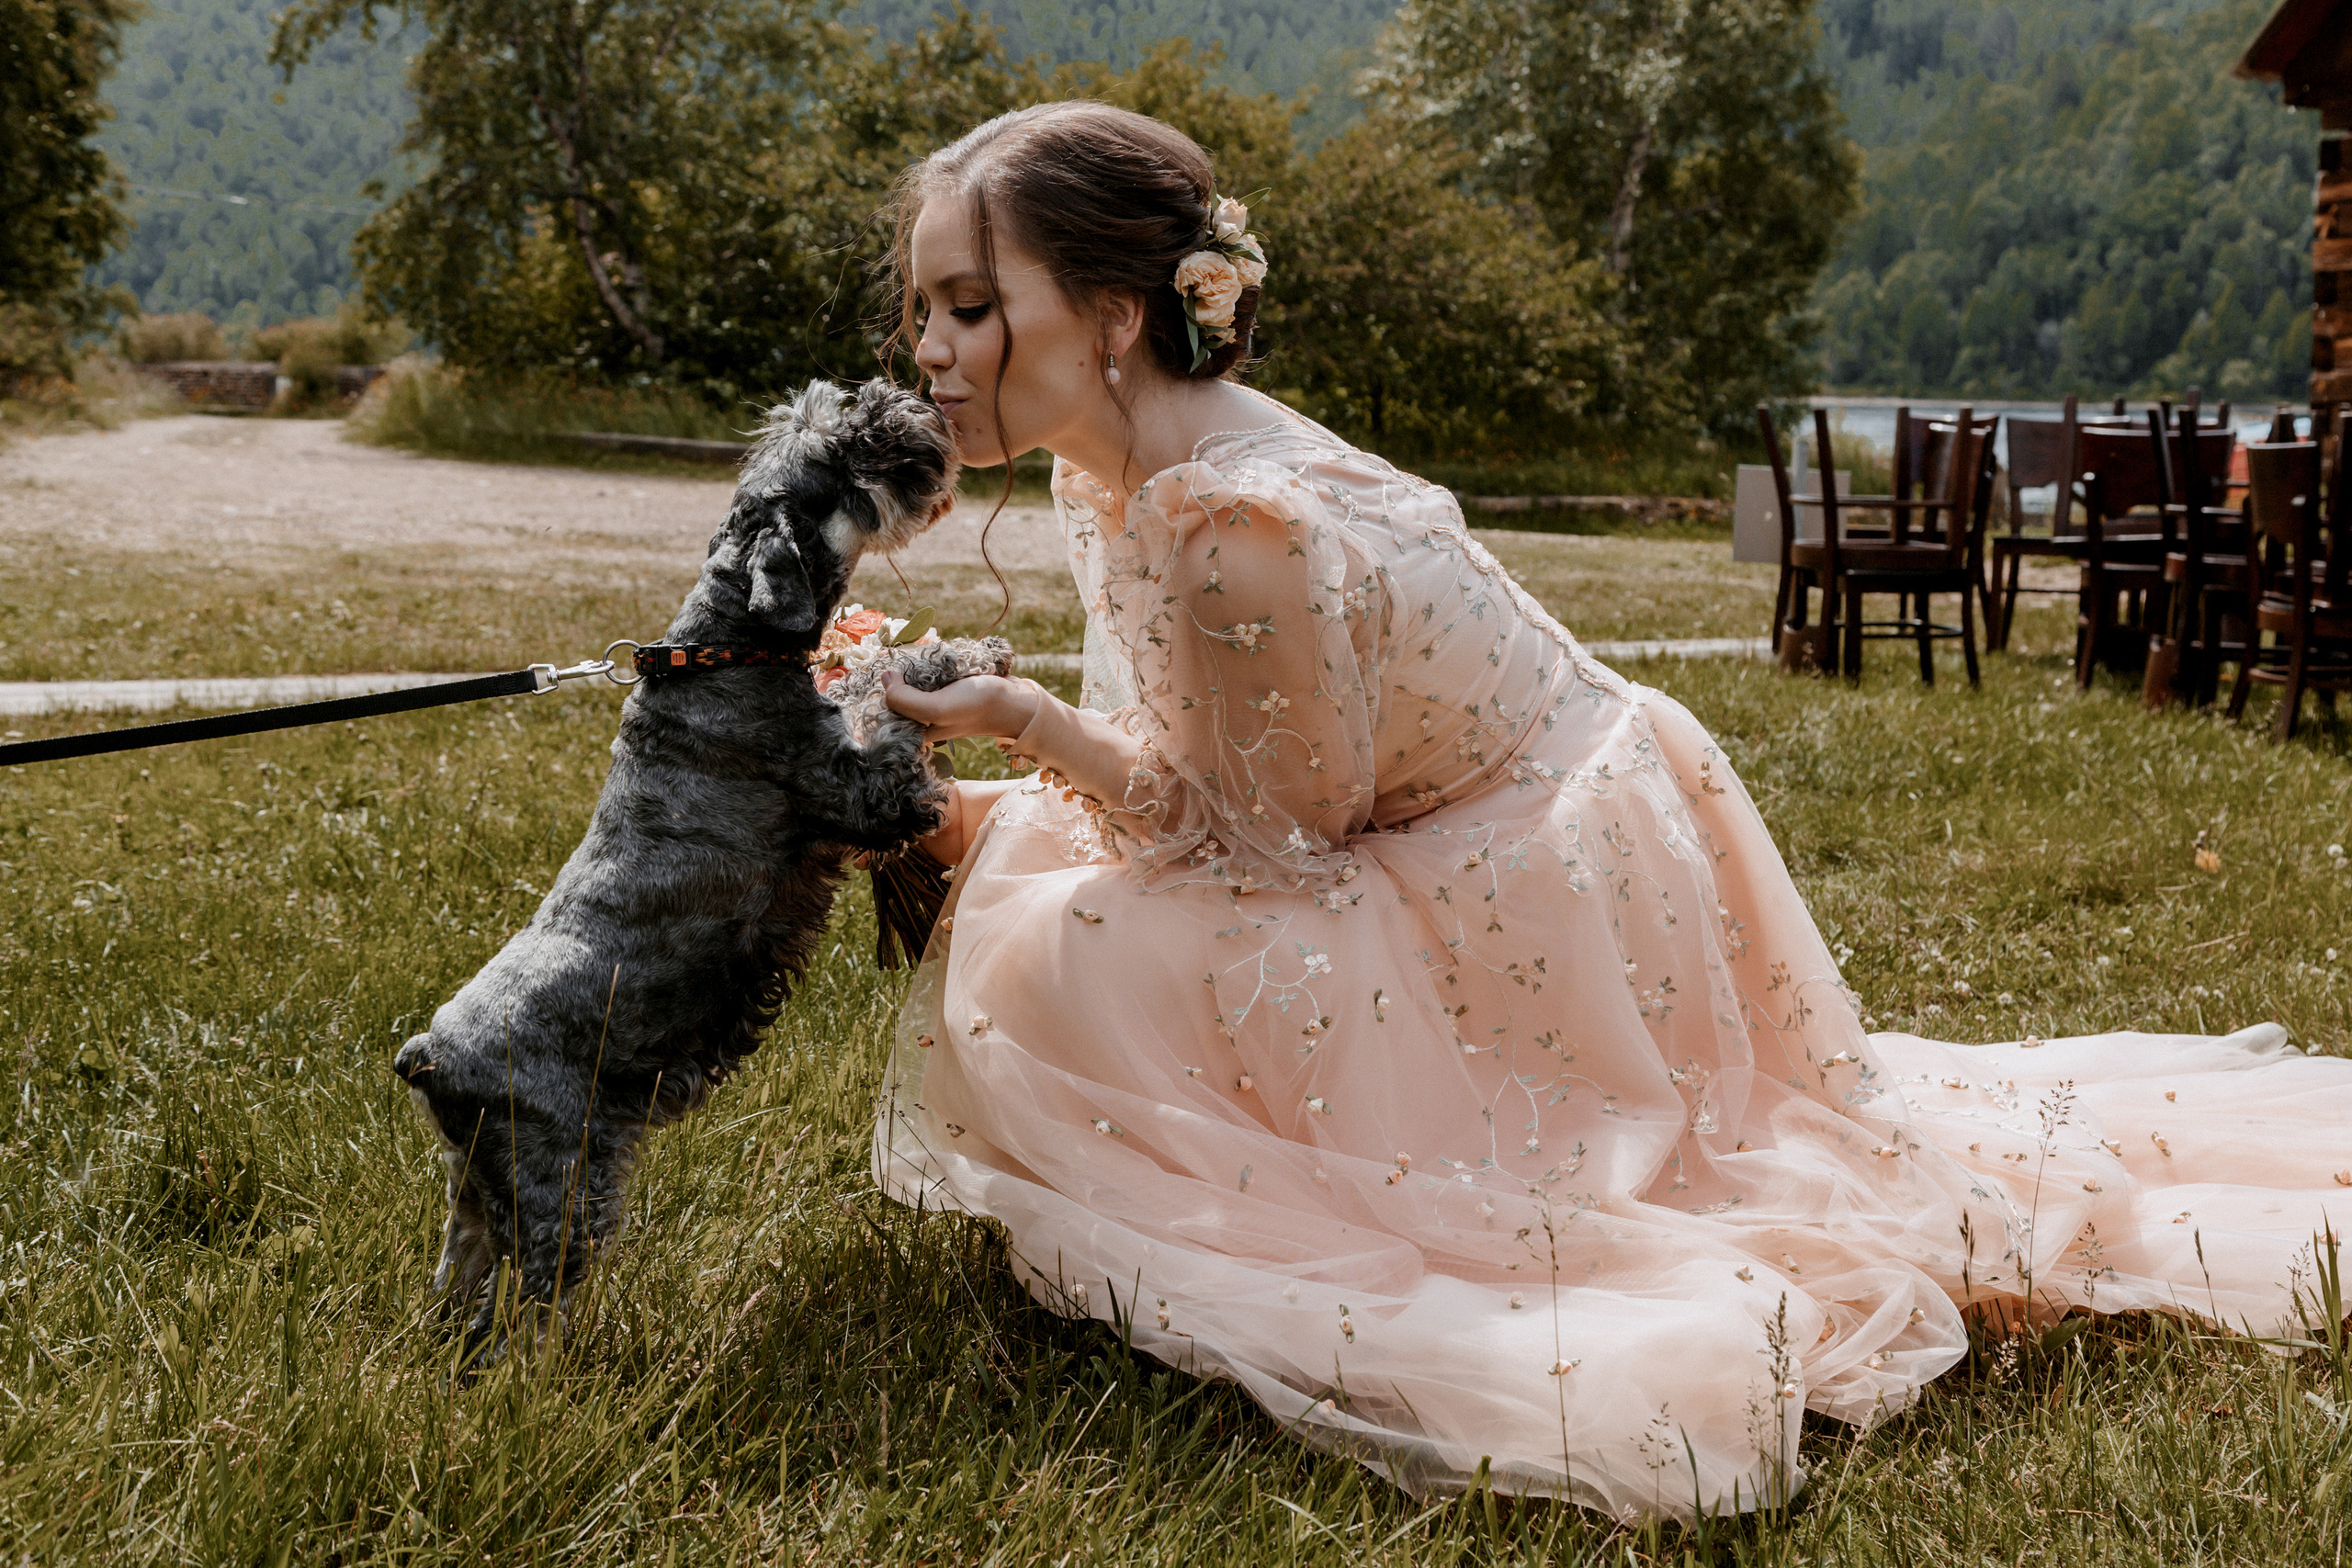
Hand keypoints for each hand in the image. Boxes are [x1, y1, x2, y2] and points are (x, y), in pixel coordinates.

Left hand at [880, 671, 1039, 742]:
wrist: (1014, 700)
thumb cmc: (977, 708)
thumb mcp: (936, 708)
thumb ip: (904, 699)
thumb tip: (885, 677)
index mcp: (913, 731)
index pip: (880, 714)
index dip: (873, 694)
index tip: (872, 675)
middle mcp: (919, 718)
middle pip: (891, 694)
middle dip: (891, 677)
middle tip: (895, 661)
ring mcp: (932, 701)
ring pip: (906, 680)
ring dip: (908, 666)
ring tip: (912, 657)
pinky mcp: (943, 687)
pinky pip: (924, 672)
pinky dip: (924, 662)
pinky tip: (928, 656)